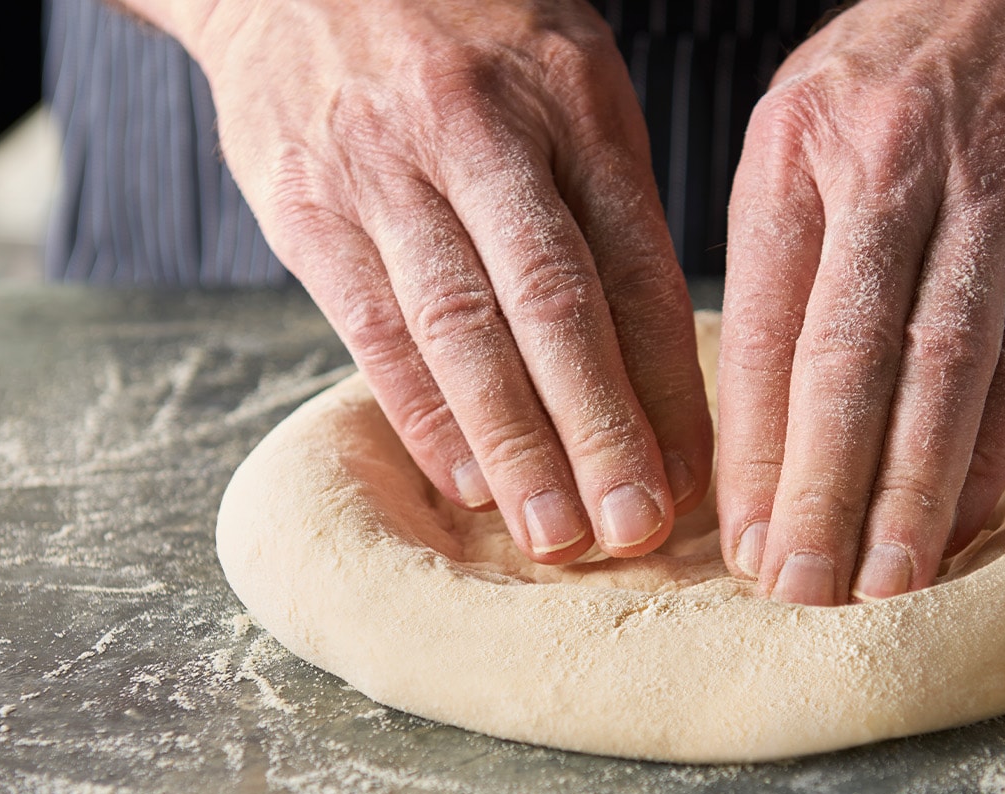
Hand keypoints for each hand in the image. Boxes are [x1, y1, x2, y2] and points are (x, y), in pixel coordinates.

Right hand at [142, 0, 711, 562]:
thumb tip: (658, 355)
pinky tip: (468, 480)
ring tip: (557, 533)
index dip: (671, 379)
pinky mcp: (306, 207)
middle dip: (603, 429)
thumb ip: (605, 194)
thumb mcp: (561, 73)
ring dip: (516, 445)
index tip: (699, 472)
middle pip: (556, 304)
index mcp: (568, 99)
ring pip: (463, 328)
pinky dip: (424, 413)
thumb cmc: (458, 35)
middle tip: (637, 526)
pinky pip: (374, 329)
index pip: (637, 261)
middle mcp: (480, 132)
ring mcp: (385, 169)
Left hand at [718, 0, 1004, 603]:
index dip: (752, 447)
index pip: (763, 327)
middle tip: (796, 587)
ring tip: (884, 580)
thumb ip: (791, 247)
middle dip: (816, 488)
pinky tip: (968, 516)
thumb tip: (757, 407)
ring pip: (938, 366)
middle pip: (843, 357)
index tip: (739, 538)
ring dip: (910, 488)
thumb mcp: (818, 116)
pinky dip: (994, 444)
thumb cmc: (924, 59)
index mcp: (797, 149)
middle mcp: (884, 168)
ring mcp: (987, 191)